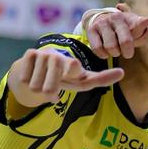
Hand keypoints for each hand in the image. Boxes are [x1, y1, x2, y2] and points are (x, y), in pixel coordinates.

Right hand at [8, 47, 122, 108]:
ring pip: (35, 86)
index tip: (76, 67)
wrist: (42, 69)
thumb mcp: (81, 81)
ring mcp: (43, 54)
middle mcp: (59, 57)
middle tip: (54, 91)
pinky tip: (34, 75)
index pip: (72, 67)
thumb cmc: (65, 77)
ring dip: (39, 89)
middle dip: (50, 94)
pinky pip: (25, 79)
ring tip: (45, 82)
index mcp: (73, 65)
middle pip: (48, 89)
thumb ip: (100, 79)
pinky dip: (28, 82)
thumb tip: (122, 73)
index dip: (73, 69)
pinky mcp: (29, 54)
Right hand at [85, 3, 147, 58]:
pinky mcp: (92, 29)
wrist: (101, 23)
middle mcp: (118, 18)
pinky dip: (104, 54)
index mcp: (132, 19)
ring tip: (115, 48)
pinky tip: (105, 49)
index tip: (145, 22)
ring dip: (115, 52)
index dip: (141, 25)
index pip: (140, 24)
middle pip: (126, 42)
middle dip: (127, 51)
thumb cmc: (127, 31)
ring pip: (112, 48)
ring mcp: (104, 23)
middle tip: (127, 52)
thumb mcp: (141, 30)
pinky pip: (99, 49)